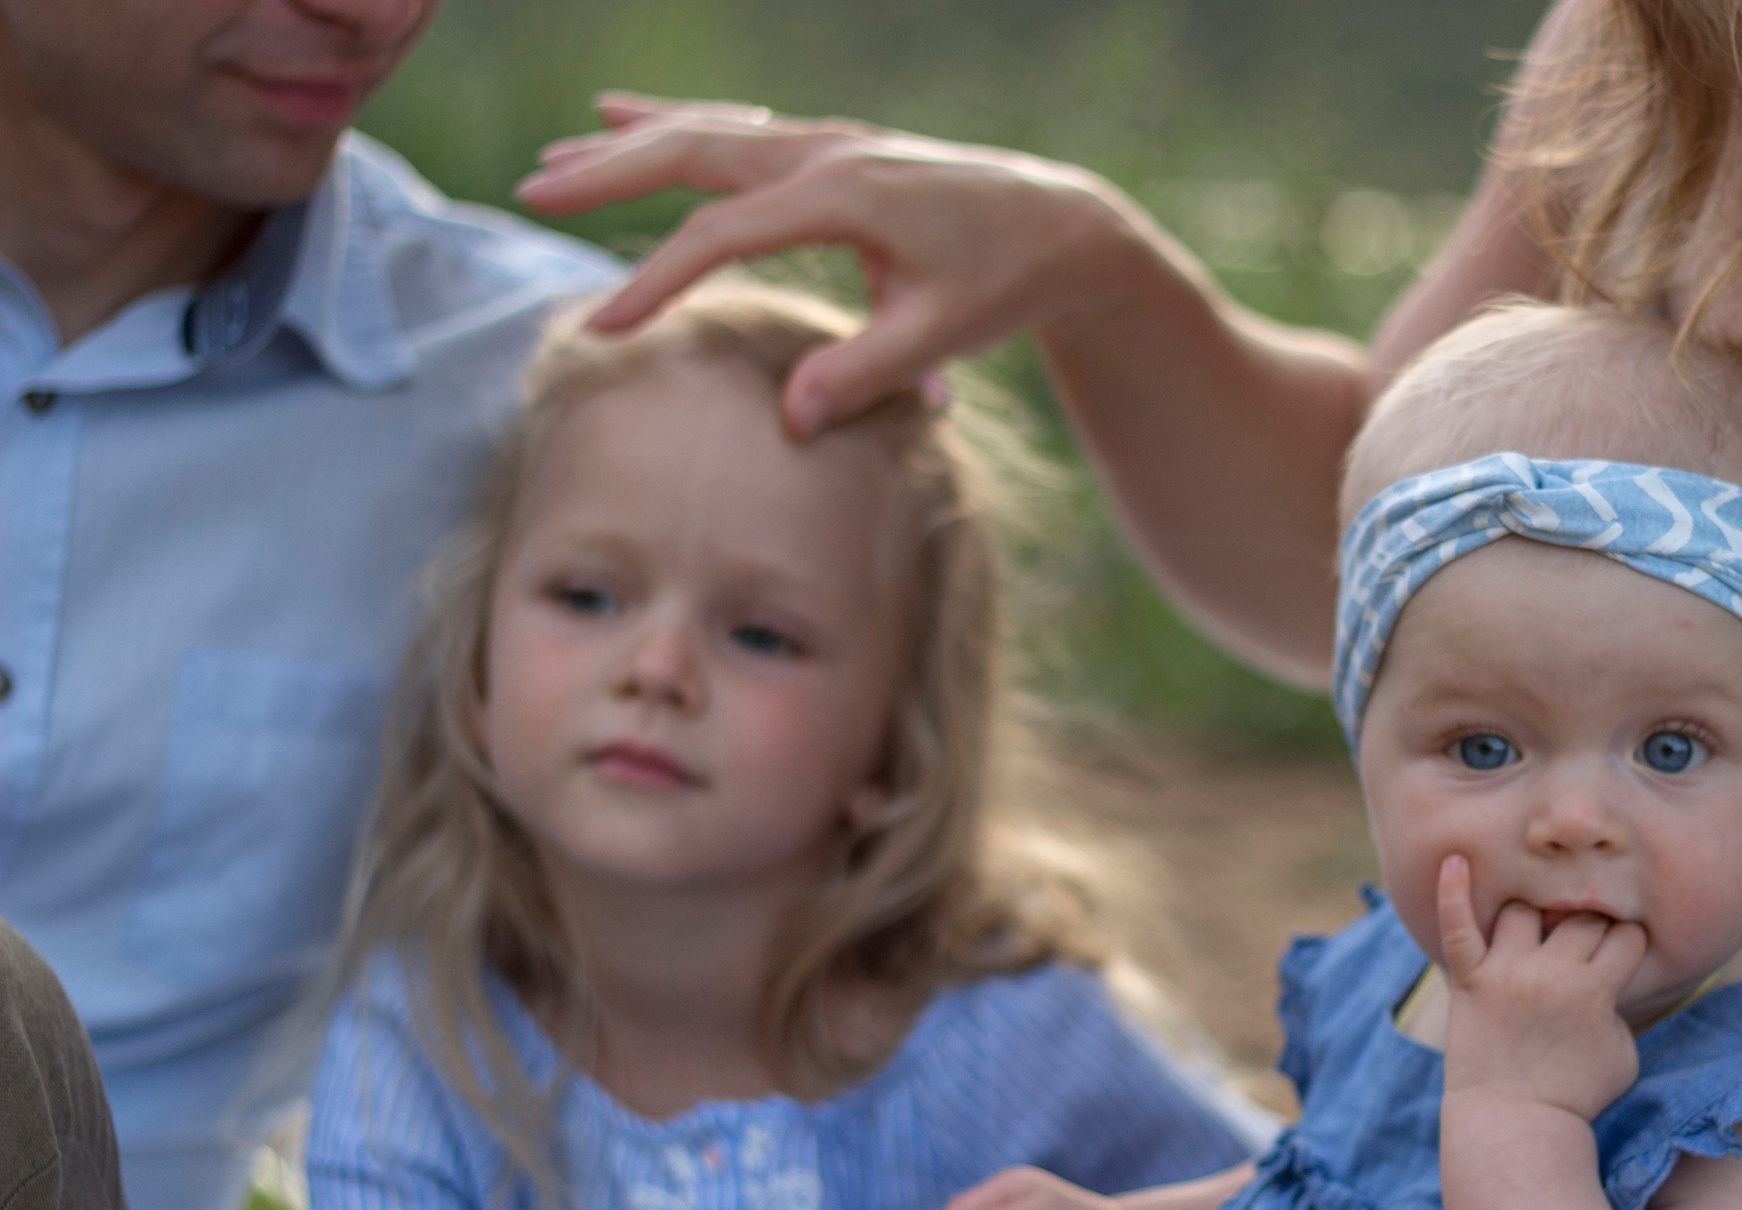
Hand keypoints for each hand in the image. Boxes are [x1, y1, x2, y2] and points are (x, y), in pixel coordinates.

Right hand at [516, 93, 1146, 433]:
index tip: (606, 330)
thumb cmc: (1004, 283)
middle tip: (531, 192)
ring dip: (629, 143)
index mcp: (844, 195)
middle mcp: (826, 151)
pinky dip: (676, 124)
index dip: (658, 281)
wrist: (1062, 225)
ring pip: (708, 130)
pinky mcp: (835, 147)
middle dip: (608, 172)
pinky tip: (624, 114)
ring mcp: (829, 140)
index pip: (722, 233)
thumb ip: (866, 373)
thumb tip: (791, 417)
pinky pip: (737, 127)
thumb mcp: (942, 336)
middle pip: (693, 151)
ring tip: (554, 158)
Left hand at [1436, 855, 1644, 1121]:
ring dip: (1537, 921)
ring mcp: (1507, 972)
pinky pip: (1458, 927)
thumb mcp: (1623, 1054)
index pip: (1627, 938)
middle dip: (1589, 933)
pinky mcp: (1469, 981)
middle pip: (1581, 920)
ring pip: (1526, 913)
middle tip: (1581, 955)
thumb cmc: (1576, 1097)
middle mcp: (1552, 972)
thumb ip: (1621, 1009)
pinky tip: (1453, 860)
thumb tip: (1611, 980)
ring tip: (1538, 941)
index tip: (1621, 960)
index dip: (1628, 947)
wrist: (1514, 1125)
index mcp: (1596, 990)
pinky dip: (1452, 892)